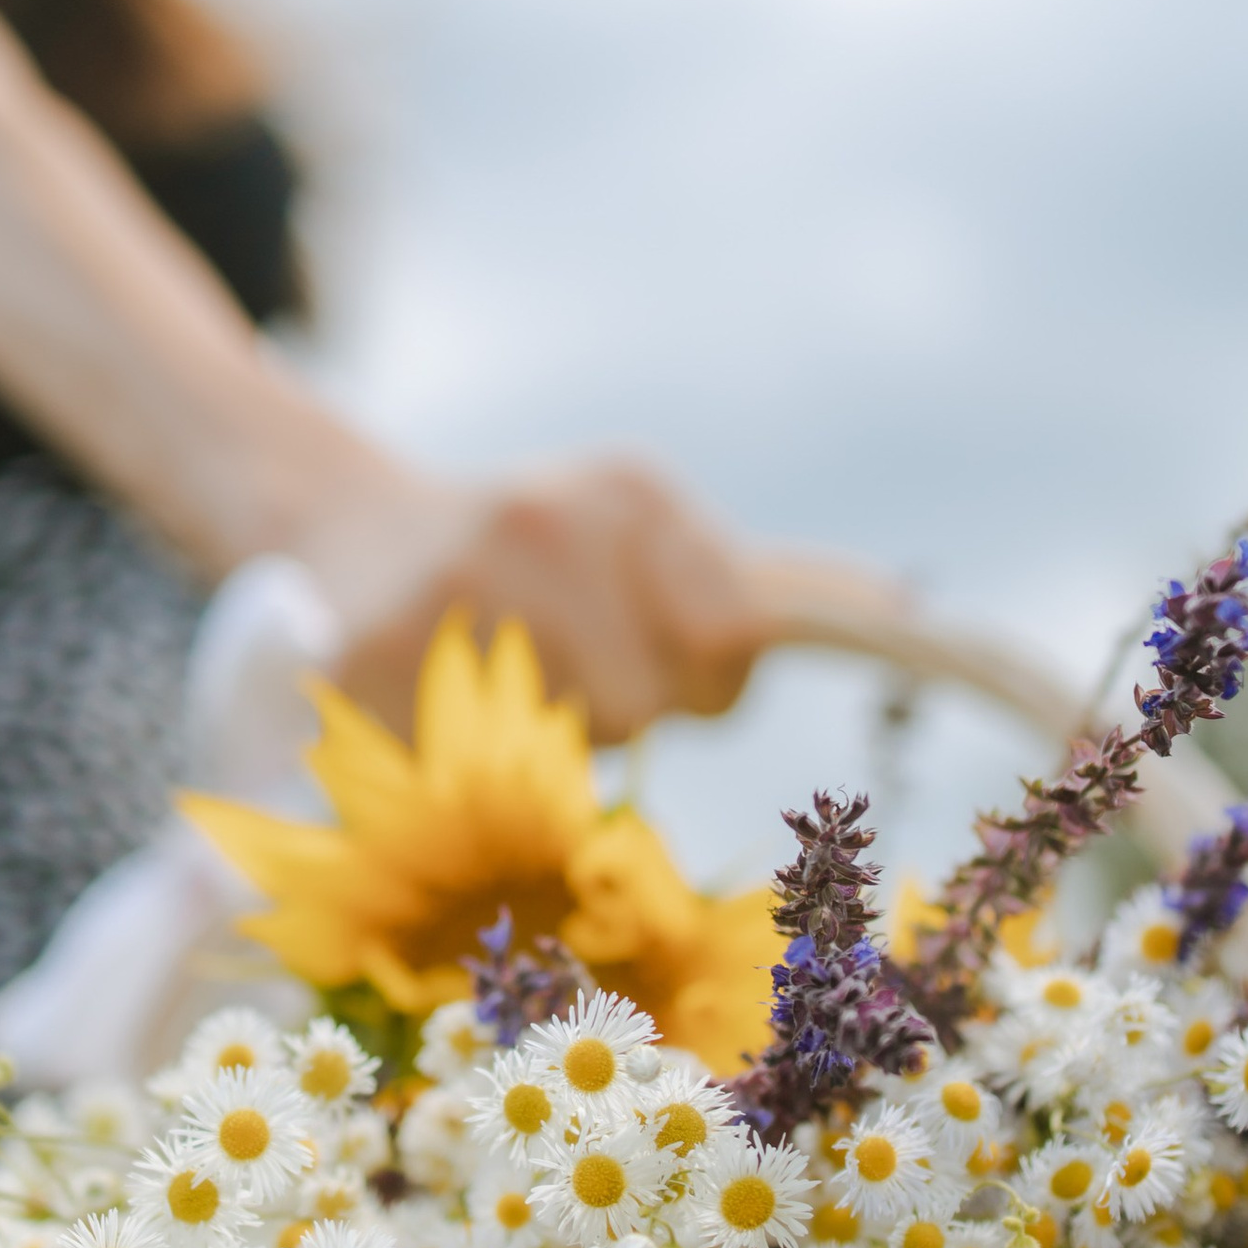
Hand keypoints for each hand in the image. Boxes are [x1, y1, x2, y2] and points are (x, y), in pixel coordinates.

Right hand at [313, 454, 786, 743]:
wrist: (339, 527)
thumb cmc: (535, 556)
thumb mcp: (647, 534)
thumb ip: (771, 583)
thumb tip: (907, 607)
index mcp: (629, 488)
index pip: (736, 631)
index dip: (705, 674)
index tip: (660, 654)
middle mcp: (545, 519)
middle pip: (649, 701)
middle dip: (617, 706)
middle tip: (551, 658)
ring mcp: (456, 584)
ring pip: (560, 740)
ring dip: (539, 737)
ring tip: (491, 673)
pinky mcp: (371, 655)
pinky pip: (468, 759)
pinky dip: (459, 756)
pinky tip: (432, 702)